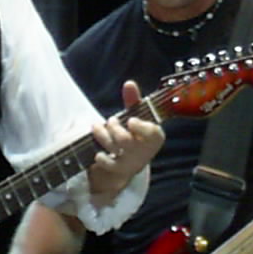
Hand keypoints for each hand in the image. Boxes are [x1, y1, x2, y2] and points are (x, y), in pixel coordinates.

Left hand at [87, 79, 165, 201]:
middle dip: (114, 127)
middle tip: (111, 120)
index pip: (153, 134)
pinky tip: (98, 153)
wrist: (133, 160)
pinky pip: (110, 165)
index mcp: (155, 136)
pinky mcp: (121, 170)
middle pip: (126, 140)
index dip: (142, 128)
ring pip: (116, 148)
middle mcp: (145, 151)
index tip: (131, 120)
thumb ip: (133, 100)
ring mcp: (133, 161)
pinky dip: (102, 159)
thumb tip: (129, 83)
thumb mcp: (137, 116)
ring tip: (97, 128)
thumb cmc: (136, 134)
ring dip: (103, 136)